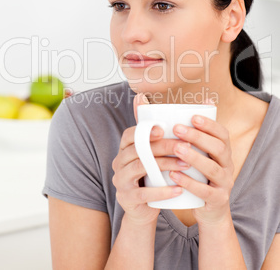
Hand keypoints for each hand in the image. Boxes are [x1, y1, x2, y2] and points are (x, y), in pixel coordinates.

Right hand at [112, 93, 184, 224]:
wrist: (142, 209)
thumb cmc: (149, 175)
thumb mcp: (148, 153)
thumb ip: (147, 128)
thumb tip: (140, 95)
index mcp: (124, 150)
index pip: (129, 135)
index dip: (145, 131)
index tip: (164, 129)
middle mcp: (119, 163)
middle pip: (138, 150)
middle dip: (162, 146)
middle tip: (185, 146)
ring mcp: (121, 182)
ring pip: (141, 168)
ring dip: (165, 164)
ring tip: (186, 164)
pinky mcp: (128, 199)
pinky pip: (144, 193)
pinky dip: (163, 191)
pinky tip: (179, 188)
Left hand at [170, 114, 233, 224]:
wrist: (209, 209)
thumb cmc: (199, 175)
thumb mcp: (200, 154)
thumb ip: (195, 133)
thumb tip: (199, 102)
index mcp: (224, 152)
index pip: (222, 134)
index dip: (209, 124)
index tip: (192, 116)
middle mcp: (228, 165)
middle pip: (219, 148)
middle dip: (198, 137)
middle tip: (177, 129)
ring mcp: (224, 183)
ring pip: (213, 169)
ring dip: (194, 157)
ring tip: (176, 149)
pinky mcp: (217, 200)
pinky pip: (205, 191)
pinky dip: (189, 183)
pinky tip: (174, 175)